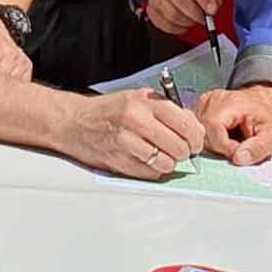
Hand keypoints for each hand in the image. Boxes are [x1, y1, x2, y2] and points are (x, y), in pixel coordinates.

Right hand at [56, 90, 204, 179]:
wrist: (75, 122)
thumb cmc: (108, 110)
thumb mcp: (138, 98)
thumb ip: (166, 109)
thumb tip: (193, 127)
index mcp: (145, 101)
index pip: (185, 123)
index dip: (196, 136)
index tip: (196, 141)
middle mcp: (136, 120)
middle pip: (179, 147)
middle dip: (184, 152)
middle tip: (181, 150)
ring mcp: (127, 142)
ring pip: (166, 163)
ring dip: (169, 162)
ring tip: (162, 155)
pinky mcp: (119, 162)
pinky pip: (150, 173)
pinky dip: (154, 170)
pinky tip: (148, 160)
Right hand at [147, 0, 219, 35]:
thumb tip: (214, 3)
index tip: (212, 10)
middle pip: (181, 0)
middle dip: (197, 14)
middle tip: (206, 19)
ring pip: (173, 15)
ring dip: (189, 22)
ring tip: (195, 19)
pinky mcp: (151, 10)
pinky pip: (166, 25)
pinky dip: (179, 28)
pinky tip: (185, 23)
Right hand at [197, 84, 271, 165]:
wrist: (260, 104)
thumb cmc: (264, 118)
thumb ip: (258, 148)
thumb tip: (239, 159)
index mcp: (231, 102)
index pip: (214, 128)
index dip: (226, 148)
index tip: (240, 152)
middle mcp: (213, 100)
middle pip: (204, 134)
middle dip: (221, 148)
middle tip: (238, 146)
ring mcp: (203, 104)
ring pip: (199, 135)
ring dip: (215, 145)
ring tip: (232, 140)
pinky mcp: (198, 110)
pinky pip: (198, 132)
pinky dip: (210, 139)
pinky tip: (223, 136)